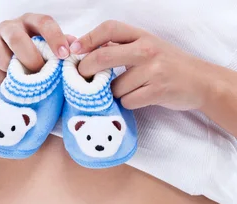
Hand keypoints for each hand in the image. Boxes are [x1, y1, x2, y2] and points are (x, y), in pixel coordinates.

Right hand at [0, 13, 75, 84]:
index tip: (63, 55)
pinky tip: (3, 82)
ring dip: (11, 72)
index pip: (44, 22)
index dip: (55, 37)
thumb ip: (58, 50)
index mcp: (30, 23)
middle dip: (29, 59)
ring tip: (19, 81)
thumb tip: (75, 48)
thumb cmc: (27, 64)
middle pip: (18, 38)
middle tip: (37, 74)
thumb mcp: (44, 54)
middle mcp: (10, 26)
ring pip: (1, 54)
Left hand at [69, 20, 211, 110]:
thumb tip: (83, 52)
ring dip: (113, 94)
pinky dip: (127, 103)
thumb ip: (120, 47)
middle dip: (86, 70)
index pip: (109, 28)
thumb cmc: (167, 65)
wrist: (201, 81)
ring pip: (114, 87)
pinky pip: (127, 101)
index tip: (73, 50)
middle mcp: (147, 49)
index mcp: (142, 35)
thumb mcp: (146, 48)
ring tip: (128, 91)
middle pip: (103, 57)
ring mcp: (153, 70)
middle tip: (81, 79)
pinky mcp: (157, 90)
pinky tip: (139, 98)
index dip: (87, 38)